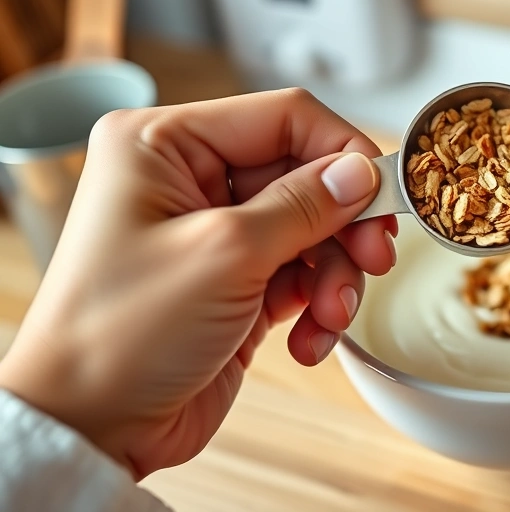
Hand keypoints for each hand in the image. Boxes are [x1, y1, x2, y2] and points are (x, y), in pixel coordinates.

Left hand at [0, 88, 397, 478]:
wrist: (89, 426)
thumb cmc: (119, 334)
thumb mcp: (225, 254)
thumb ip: (304, 205)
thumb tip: (362, 171)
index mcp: (165, 144)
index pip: (283, 117)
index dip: (343, 151)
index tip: (385, 192)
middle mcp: (190, 180)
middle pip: (306, 176)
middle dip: (343, 227)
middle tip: (374, 259)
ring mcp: (215, 233)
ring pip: (314, 230)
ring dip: (335, 277)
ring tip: (331, 317)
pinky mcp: (236, 282)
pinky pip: (302, 276)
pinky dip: (318, 308)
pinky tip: (309, 341)